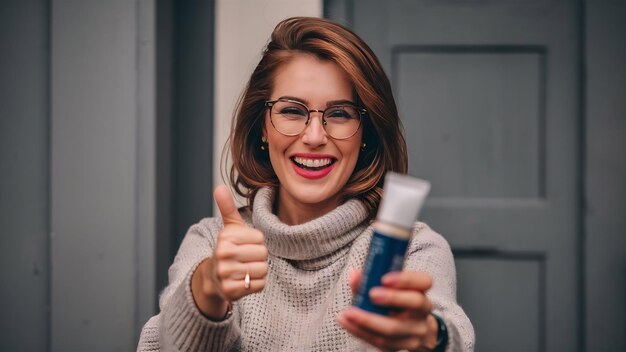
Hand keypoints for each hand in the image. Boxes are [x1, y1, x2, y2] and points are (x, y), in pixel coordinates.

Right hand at [191, 185, 268, 319]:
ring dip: (258, 271)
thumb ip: (227, 208)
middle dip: (258, 257)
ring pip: (263, 270)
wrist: (211, 279)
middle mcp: (223, 255)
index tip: (245, 246)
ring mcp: (225, 274)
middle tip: (245, 259)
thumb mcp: (228, 229)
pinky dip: (256, 284)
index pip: (260, 238)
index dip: (256, 243)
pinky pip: (259, 285)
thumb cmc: (227, 250)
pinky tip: (244, 281)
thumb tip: (219, 187)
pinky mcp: (231, 291)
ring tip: (245, 269)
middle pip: (263, 254)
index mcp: (225, 238)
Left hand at [337, 270, 438, 350]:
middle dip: (392, 298)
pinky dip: (361, 331)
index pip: (424, 281)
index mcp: (420, 290)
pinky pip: (381, 341)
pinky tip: (347, 323)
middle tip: (371, 294)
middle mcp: (422, 311)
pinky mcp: (403, 346)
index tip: (384, 278)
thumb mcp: (387, 289)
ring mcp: (416, 331)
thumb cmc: (395, 303)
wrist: (413, 330)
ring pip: (394, 328)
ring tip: (349, 313)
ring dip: (368, 320)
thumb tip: (354, 275)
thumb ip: (370, 279)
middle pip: (415, 303)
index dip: (406, 279)